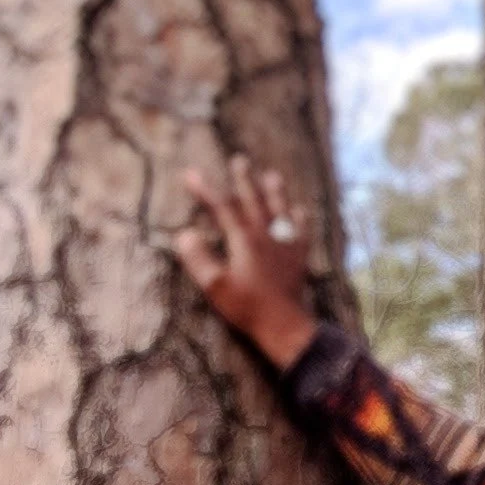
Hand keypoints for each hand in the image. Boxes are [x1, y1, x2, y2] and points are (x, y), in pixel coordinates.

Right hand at [172, 156, 323, 371]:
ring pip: (280, 209)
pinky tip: (299, 210)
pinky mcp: (299, 257)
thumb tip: (184, 234)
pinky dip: (299, 217)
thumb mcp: (214, 286)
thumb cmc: (246, 307)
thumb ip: (198, 259)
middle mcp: (267, 235)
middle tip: (239, 160)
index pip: (222, 207)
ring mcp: (286, 244)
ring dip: (274, 191)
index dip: (206, 189)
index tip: (191, 173)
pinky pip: (300, 230)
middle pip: (253, 200)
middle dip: (243, 179)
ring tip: (272, 174)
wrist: (284, 324)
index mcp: (244, 239)